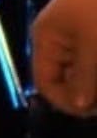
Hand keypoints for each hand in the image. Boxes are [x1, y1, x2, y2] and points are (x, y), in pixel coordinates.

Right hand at [32, 0, 96, 114]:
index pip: (46, 84)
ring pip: (85, 68)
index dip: (66, 102)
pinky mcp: (93, 26)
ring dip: (95, 78)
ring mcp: (78, 32)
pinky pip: (92, 55)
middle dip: (87, 89)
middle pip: (66, 77)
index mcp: (46, 40)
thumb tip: (80, 107)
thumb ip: (86, 78)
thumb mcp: (92, 43)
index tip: (92, 110)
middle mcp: (58, 38)